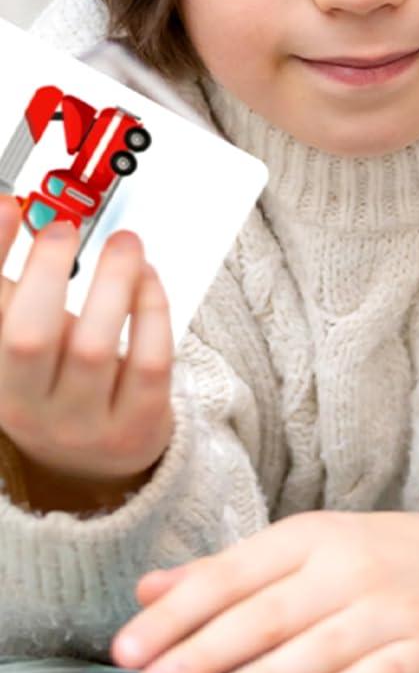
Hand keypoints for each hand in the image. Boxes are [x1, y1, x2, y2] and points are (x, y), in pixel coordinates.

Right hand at [0, 202, 172, 510]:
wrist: (101, 467)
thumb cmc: (61, 386)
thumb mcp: (26, 347)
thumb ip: (16, 292)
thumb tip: (13, 212)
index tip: (9, 205)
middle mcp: (28, 405)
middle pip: (27, 339)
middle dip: (45, 273)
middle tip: (65, 227)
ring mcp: (84, 421)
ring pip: (94, 348)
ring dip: (112, 284)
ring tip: (124, 243)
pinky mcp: (138, 423)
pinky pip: (149, 361)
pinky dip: (152, 311)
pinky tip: (149, 281)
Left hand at [113, 511, 418, 672]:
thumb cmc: (371, 564)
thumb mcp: (303, 550)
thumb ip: (227, 573)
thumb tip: (146, 590)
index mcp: (309, 539)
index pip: (233, 574)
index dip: (179, 613)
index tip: (127, 651)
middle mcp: (347, 568)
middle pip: (269, 613)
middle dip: (206, 653)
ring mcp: (391, 608)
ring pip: (319, 646)